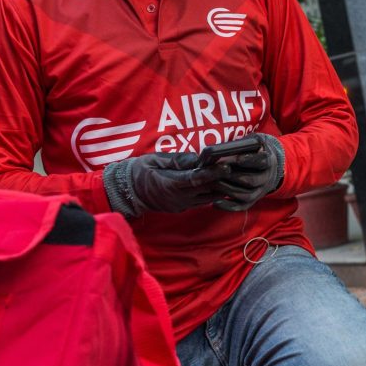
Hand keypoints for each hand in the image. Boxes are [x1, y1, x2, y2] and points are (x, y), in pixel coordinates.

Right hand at [105, 151, 228, 216]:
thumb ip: (177, 160)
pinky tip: (223, 186)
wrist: (128, 192)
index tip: (225, 165)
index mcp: (170, 184)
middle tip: (238, 169)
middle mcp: (178, 197)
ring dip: (221, 188)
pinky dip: (213, 194)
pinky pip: (202, 202)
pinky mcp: (183, 208)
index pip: (196, 179)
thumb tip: (198, 158)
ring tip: (235, 177)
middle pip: (206, 189)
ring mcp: (181, 205)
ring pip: (208, 198)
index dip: (212, 173)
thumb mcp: (156, 160)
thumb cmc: (141, 171)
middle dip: (222, 180)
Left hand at [212, 134, 283, 211]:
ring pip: (245, 195)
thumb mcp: (253, 142)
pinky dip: (228, 206)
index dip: (246, 160)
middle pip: (250, 180)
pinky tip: (214, 202)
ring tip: (210, 184)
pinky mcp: (252, 201)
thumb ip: (242, 144)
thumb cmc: (254, 151)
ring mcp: (260, 191)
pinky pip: (241, 206)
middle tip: (212, 172)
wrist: (268, 166)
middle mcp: (266, 178)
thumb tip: (219, 148)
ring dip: (227, 190)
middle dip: (230, 176)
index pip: (260, 161)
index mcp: (268, 161)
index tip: (232, 158)